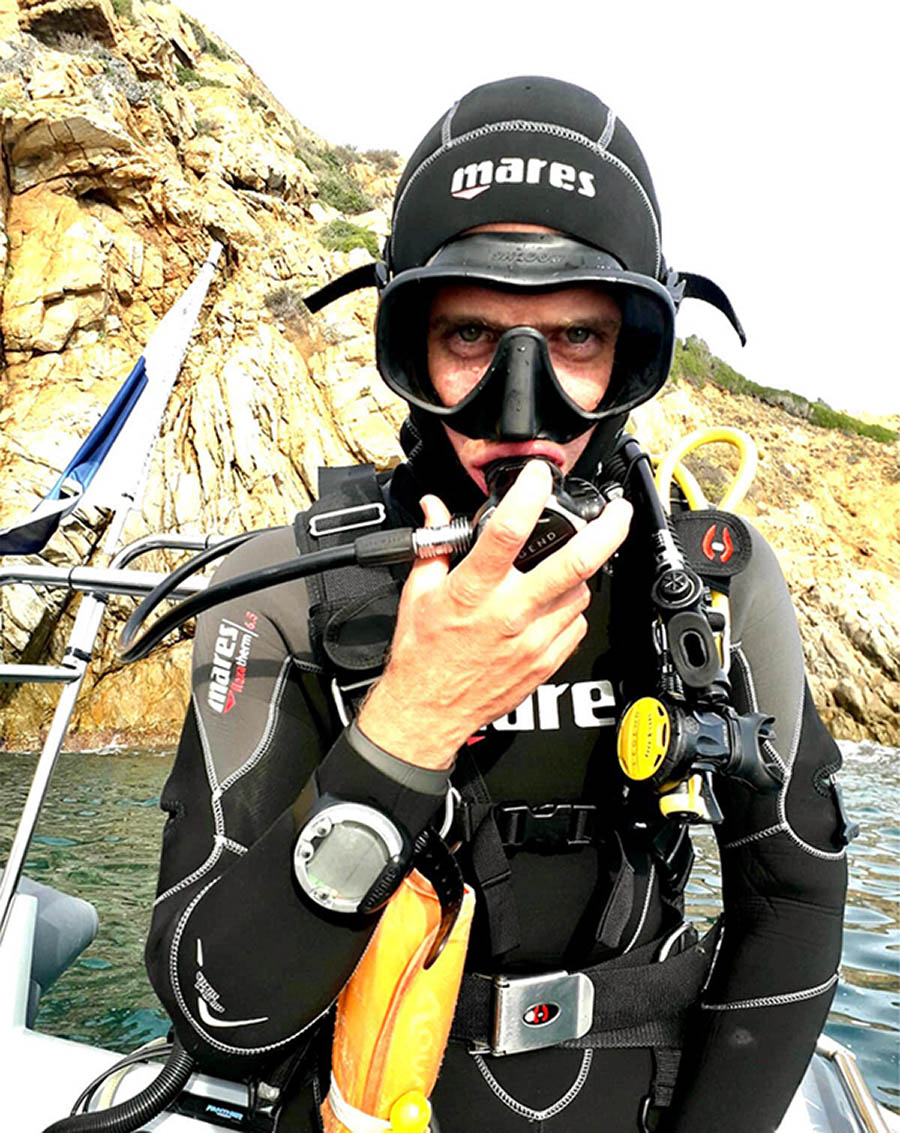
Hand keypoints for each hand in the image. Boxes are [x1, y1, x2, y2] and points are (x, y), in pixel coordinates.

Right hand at [357, 461, 631, 769]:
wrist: (428, 712)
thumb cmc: (422, 656)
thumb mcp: (417, 593)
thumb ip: (436, 546)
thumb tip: (435, 510)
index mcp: (473, 591)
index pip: (508, 532)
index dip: (530, 495)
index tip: (539, 476)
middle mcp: (508, 613)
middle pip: (573, 563)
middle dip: (606, 531)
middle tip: (618, 512)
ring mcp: (532, 641)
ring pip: (580, 593)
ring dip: (578, 574)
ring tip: (559, 569)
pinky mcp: (545, 663)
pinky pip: (576, 625)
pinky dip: (571, 609)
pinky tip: (551, 605)